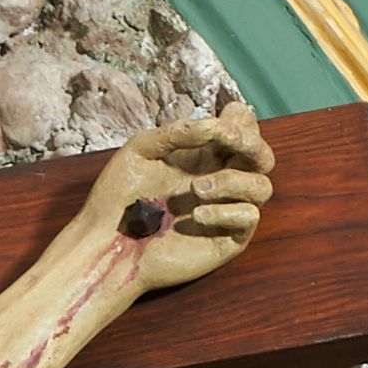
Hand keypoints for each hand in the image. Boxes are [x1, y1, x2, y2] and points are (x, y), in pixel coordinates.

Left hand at [86, 110, 272, 289]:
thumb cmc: (116, 198)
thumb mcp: (140, 150)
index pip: (244, 129)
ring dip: (232, 180)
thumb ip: (177, 132)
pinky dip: (228, 211)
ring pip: (261, 186)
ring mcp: (225, 211)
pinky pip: (249, 217)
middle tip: (226, 141)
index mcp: (204, 157)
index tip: (220, 124)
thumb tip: (214, 125)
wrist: (105, 246)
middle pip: (263, 156)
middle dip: (251, 143)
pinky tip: (196, 215)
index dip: (241, 121)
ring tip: (195, 190)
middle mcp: (220, 181)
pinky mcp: (225, 241)